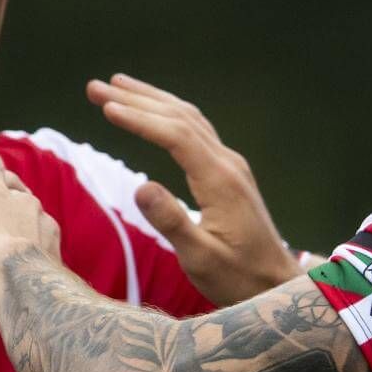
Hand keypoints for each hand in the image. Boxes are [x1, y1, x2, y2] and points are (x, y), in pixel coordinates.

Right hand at [87, 73, 298, 304]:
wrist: (276, 285)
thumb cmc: (237, 278)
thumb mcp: (200, 259)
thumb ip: (172, 222)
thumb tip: (140, 186)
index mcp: (220, 181)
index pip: (175, 136)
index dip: (139, 120)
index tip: (107, 108)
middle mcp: (228, 164)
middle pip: (180, 118)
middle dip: (136, 99)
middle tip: (96, 88)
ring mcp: (231, 166)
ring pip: (189, 119)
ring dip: (152, 100)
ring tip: (116, 87)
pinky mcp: (229, 173)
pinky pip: (196, 131)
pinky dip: (168, 115)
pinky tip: (153, 111)